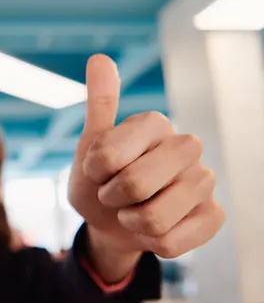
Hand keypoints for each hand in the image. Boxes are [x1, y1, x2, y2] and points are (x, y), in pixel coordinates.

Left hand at [68, 54, 223, 258]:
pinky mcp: (213, 215)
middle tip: (114, 194)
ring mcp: (204, 181)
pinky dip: (150, 243)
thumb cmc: (98, 182)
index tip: (96, 171)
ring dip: (130, 223)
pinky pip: (172, 243)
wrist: (111, 223)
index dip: (93, 173)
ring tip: (133, 211)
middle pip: (134, 185)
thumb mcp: (88, 147)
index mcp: (154, 124)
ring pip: (154, 219)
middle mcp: (186, 146)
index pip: (107, 156)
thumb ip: (99, 106)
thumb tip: (99, 58)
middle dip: (112, 198)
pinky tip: (153, 230)